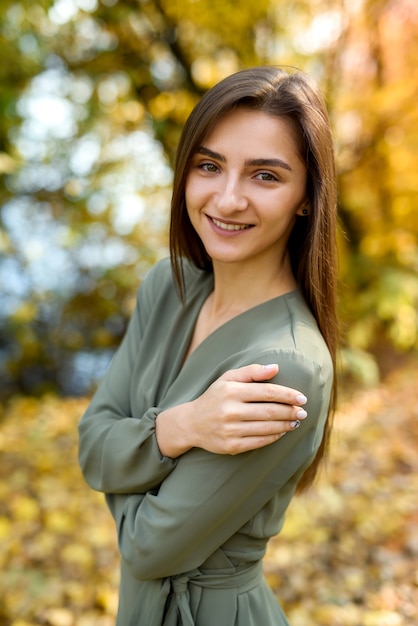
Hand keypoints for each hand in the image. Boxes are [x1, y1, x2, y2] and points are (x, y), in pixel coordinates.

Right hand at [155, 363, 307, 457]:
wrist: (191, 423)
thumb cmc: (214, 397)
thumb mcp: (228, 378)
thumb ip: (251, 371)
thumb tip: (276, 367)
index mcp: (232, 391)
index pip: (267, 392)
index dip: (288, 395)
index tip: (302, 397)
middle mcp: (230, 411)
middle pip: (270, 411)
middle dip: (291, 412)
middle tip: (303, 412)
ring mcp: (231, 430)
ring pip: (267, 428)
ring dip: (286, 425)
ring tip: (295, 421)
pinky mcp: (231, 446)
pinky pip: (260, 442)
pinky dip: (275, 436)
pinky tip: (282, 431)